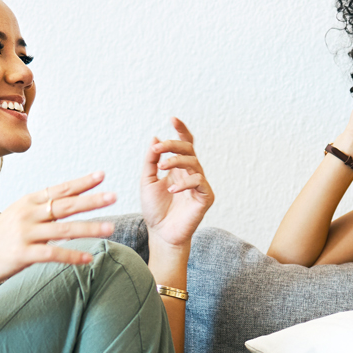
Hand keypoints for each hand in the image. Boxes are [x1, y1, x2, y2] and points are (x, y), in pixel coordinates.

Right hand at [0, 172, 115, 286]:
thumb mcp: (19, 217)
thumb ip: (43, 213)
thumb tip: (72, 212)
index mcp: (28, 202)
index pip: (60, 189)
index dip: (81, 183)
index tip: (102, 175)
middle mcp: (28, 214)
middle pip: (65, 205)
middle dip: (91, 201)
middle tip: (113, 196)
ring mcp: (25, 233)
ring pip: (64, 229)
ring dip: (89, 229)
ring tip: (111, 228)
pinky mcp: (23, 254)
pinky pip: (53, 254)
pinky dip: (72, 256)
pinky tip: (88, 259)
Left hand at [141, 117, 214, 251]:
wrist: (161, 233)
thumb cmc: (155, 209)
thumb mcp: (147, 181)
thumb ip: (151, 161)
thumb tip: (155, 138)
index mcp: (178, 168)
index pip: (184, 144)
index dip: (181, 130)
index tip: (172, 118)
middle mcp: (190, 173)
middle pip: (189, 149)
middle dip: (174, 145)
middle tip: (158, 148)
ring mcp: (199, 184)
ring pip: (194, 162)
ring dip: (177, 160)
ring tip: (162, 166)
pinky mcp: (205, 197)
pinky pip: (199, 182)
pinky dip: (184, 183)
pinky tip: (171, 190)